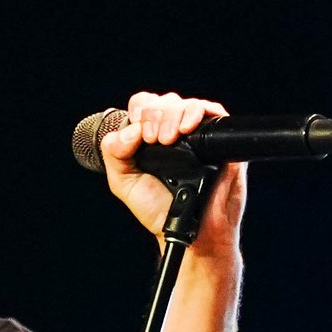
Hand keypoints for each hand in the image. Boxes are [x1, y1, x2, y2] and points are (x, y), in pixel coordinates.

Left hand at [97, 91, 247, 245]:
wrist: (190, 230)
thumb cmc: (159, 208)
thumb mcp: (124, 183)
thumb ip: (114, 154)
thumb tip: (130, 129)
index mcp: (149, 135)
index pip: (143, 104)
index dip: (140, 111)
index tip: (141, 136)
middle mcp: (173, 129)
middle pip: (163, 101)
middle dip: (156, 116)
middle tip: (157, 141)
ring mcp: (196, 132)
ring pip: (185, 103)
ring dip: (174, 115)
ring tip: (171, 139)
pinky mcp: (217, 137)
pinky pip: (212, 111)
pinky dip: (198, 113)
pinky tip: (188, 128)